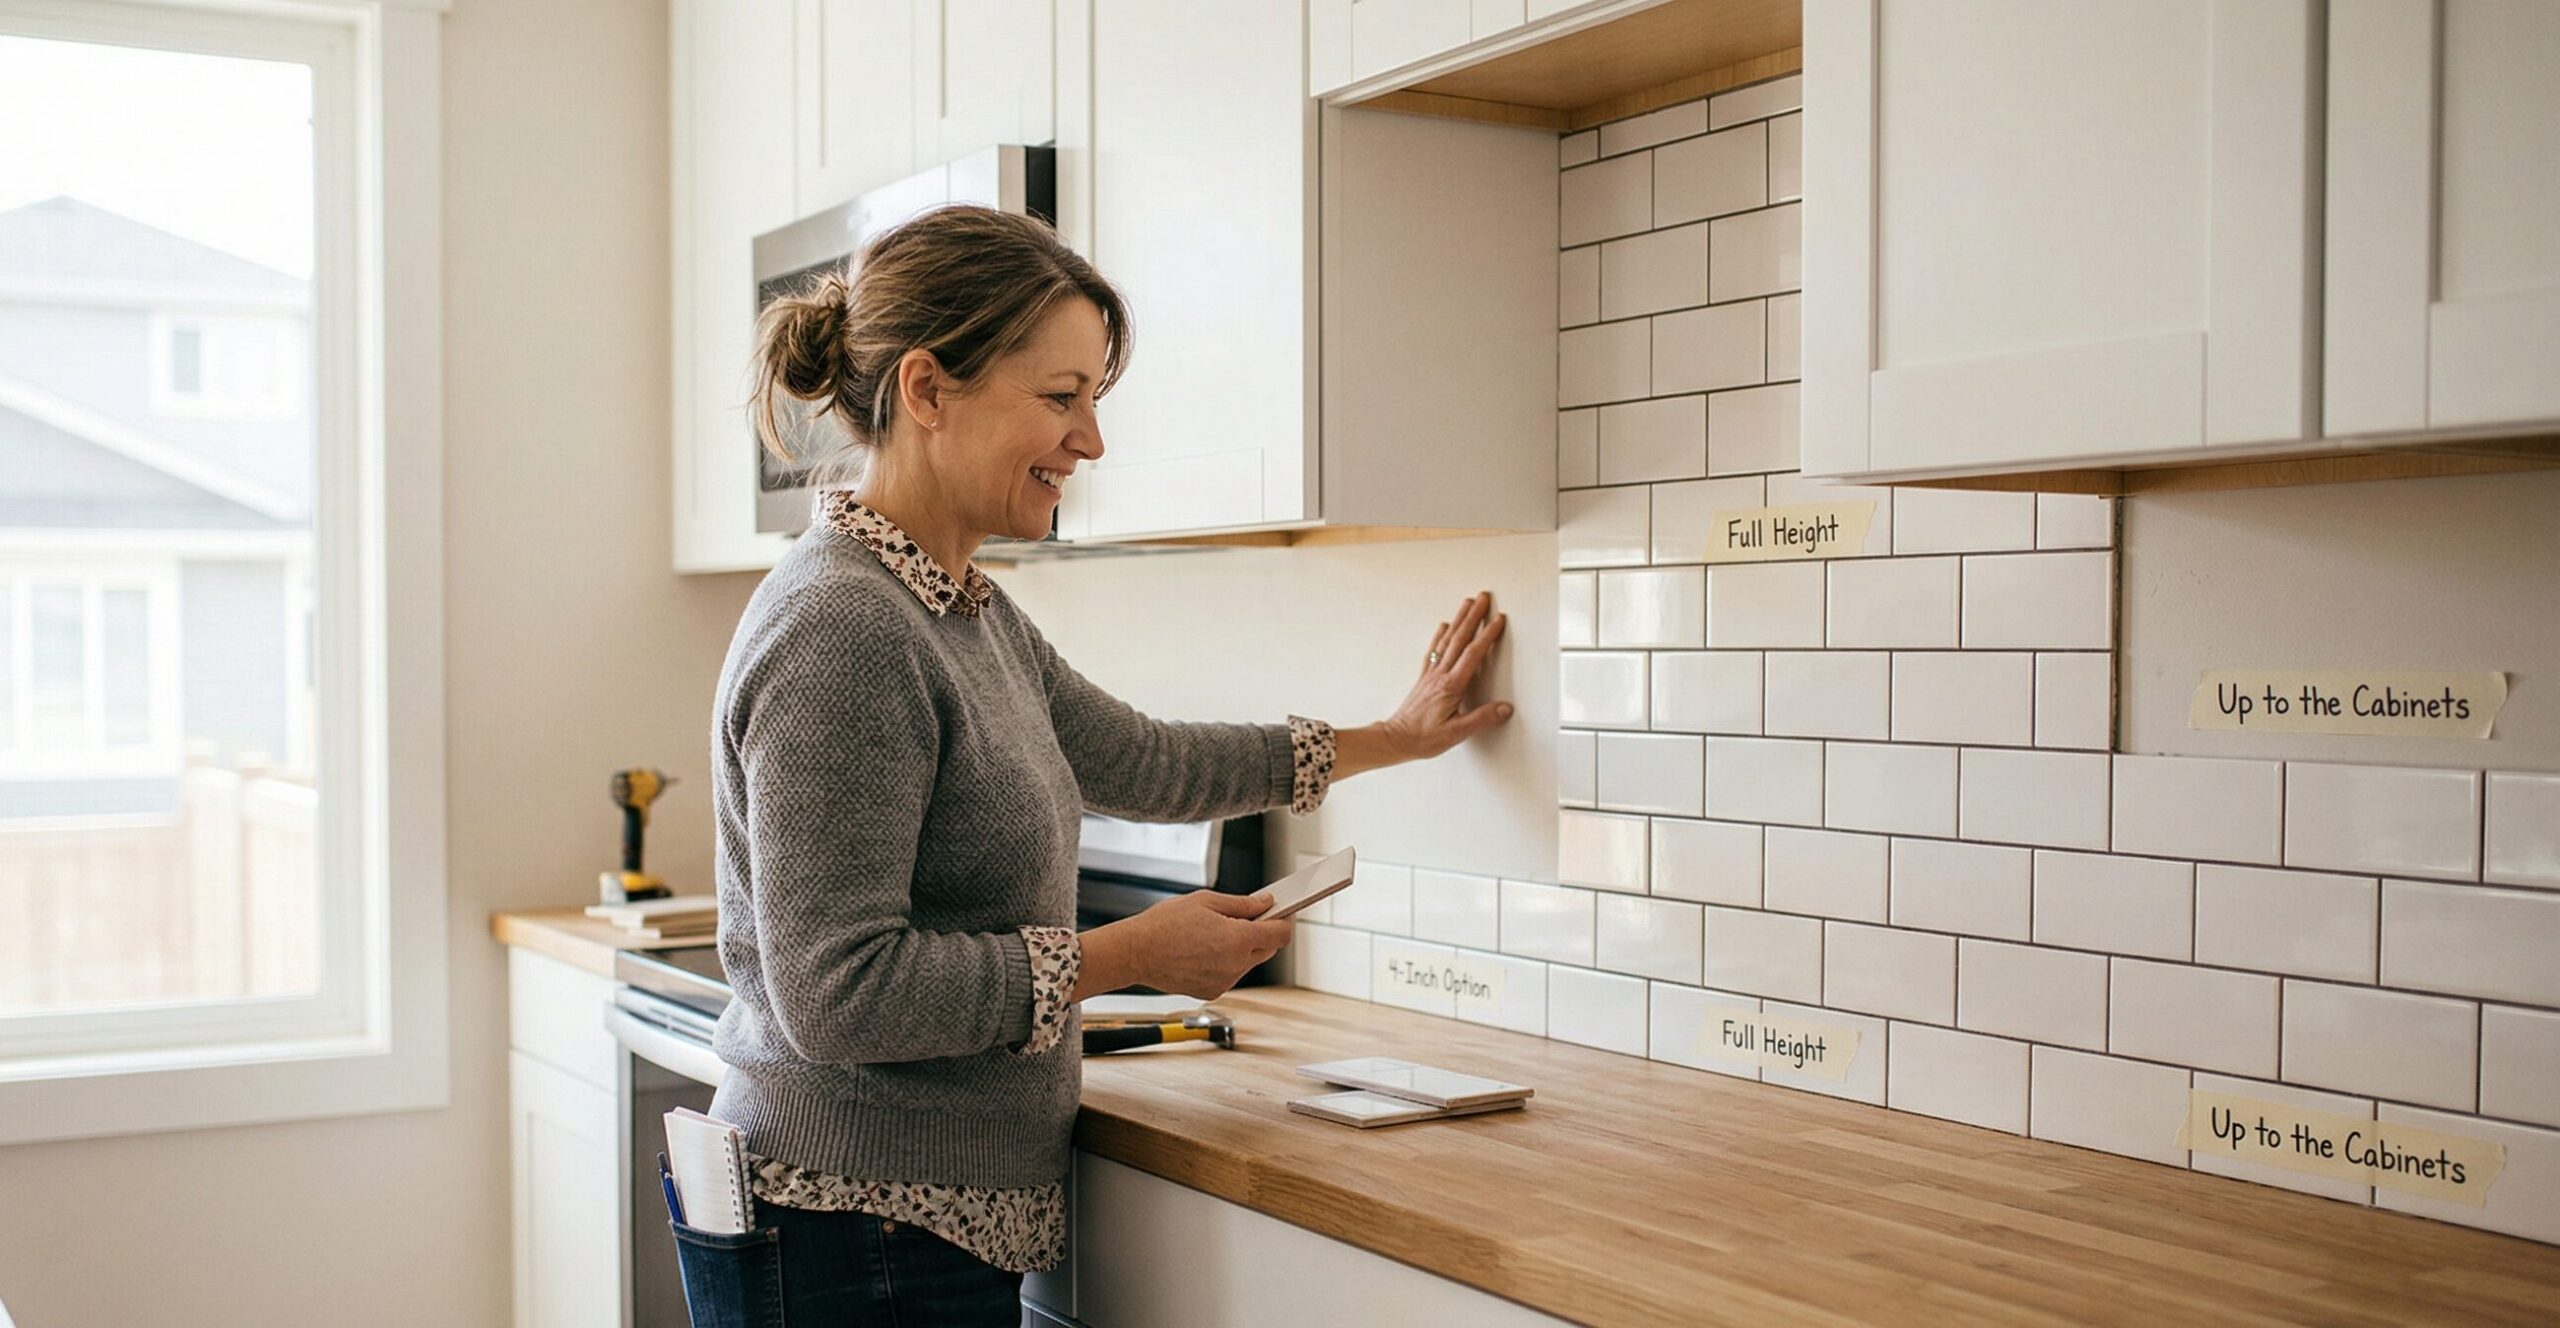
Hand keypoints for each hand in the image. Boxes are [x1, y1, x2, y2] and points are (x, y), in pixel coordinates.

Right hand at [1076, 889, 1292, 1001]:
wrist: (1135, 953)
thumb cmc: (1164, 924)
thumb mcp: (1206, 901)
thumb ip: (1242, 904)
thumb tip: (1266, 903)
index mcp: (1237, 940)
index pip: (1280, 934)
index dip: (1285, 920)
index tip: (1284, 911)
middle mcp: (1235, 965)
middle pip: (1268, 949)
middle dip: (1263, 933)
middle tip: (1247, 916)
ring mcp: (1224, 982)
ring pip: (1248, 962)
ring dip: (1242, 947)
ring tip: (1215, 932)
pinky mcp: (1212, 992)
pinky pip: (1231, 974)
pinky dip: (1226, 961)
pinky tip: (1205, 949)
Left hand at [1372, 591, 1513, 763]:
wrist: (1396, 739)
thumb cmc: (1423, 738)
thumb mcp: (1456, 733)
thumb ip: (1481, 719)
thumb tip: (1505, 708)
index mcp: (1451, 686)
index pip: (1472, 655)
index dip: (1486, 636)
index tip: (1498, 620)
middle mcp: (1440, 675)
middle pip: (1459, 639)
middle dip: (1473, 616)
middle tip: (1484, 598)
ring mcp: (1431, 675)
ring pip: (1447, 640)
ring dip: (1458, 619)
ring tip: (1467, 603)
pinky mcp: (1425, 679)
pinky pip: (1434, 650)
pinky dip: (1440, 635)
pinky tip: (1443, 626)